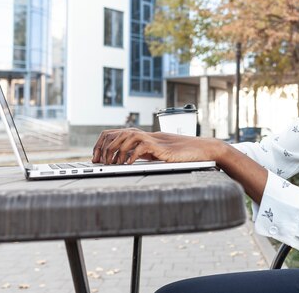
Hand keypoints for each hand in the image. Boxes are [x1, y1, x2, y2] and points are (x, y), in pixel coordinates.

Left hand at [91, 128, 217, 164]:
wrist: (203, 150)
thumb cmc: (183, 154)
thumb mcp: (158, 155)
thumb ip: (144, 155)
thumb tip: (126, 162)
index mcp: (144, 137)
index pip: (116, 133)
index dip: (102, 144)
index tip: (95, 157)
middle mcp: (147, 135)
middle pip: (118, 133)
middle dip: (104, 147)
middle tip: (99, 162)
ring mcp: (155, 139)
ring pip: (127, 137)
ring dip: (116, 150)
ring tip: (110, 163)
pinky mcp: (162, 146)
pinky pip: (142, 147)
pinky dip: (131, 155)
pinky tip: (127, 164)